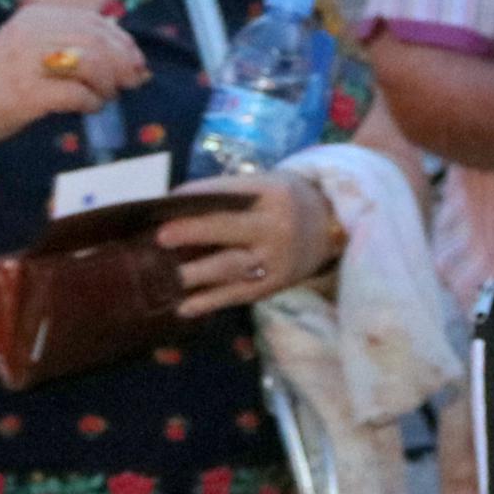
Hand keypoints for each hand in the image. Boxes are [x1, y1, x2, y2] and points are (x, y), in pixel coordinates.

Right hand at [0, 1, 149, 154]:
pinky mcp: (27, 95)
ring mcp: (27, 63)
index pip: (93, 20)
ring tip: (108, 96)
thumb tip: (117, 37)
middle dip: (124, 62)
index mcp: (34, 17)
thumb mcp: (27, 45)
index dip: (122, 40)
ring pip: (91, 64)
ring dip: (109, 84)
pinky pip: (77, 95)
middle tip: (134, 81)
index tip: (136, 60)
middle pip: (97, 40)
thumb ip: (64, 37)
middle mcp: (31, 33)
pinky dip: (92, 103)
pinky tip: (90, 108)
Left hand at [155, 172, 340, 316]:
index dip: (196, 196)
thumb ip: (229, 194)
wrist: (332, 228)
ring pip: (231, 266)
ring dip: (198, 273)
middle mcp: (276, 226)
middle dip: (194, 232)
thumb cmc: (286, 201)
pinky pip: (237, 294)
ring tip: (168, 276)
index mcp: (273, 193)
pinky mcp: (273, 285)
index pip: (229, 192)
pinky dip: (210, 302)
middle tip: (161, 236)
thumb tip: (176, 205)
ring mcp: (275, 260)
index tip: (165, 201)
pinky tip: (184, 307)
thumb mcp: (266, 186)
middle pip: (230, 228)